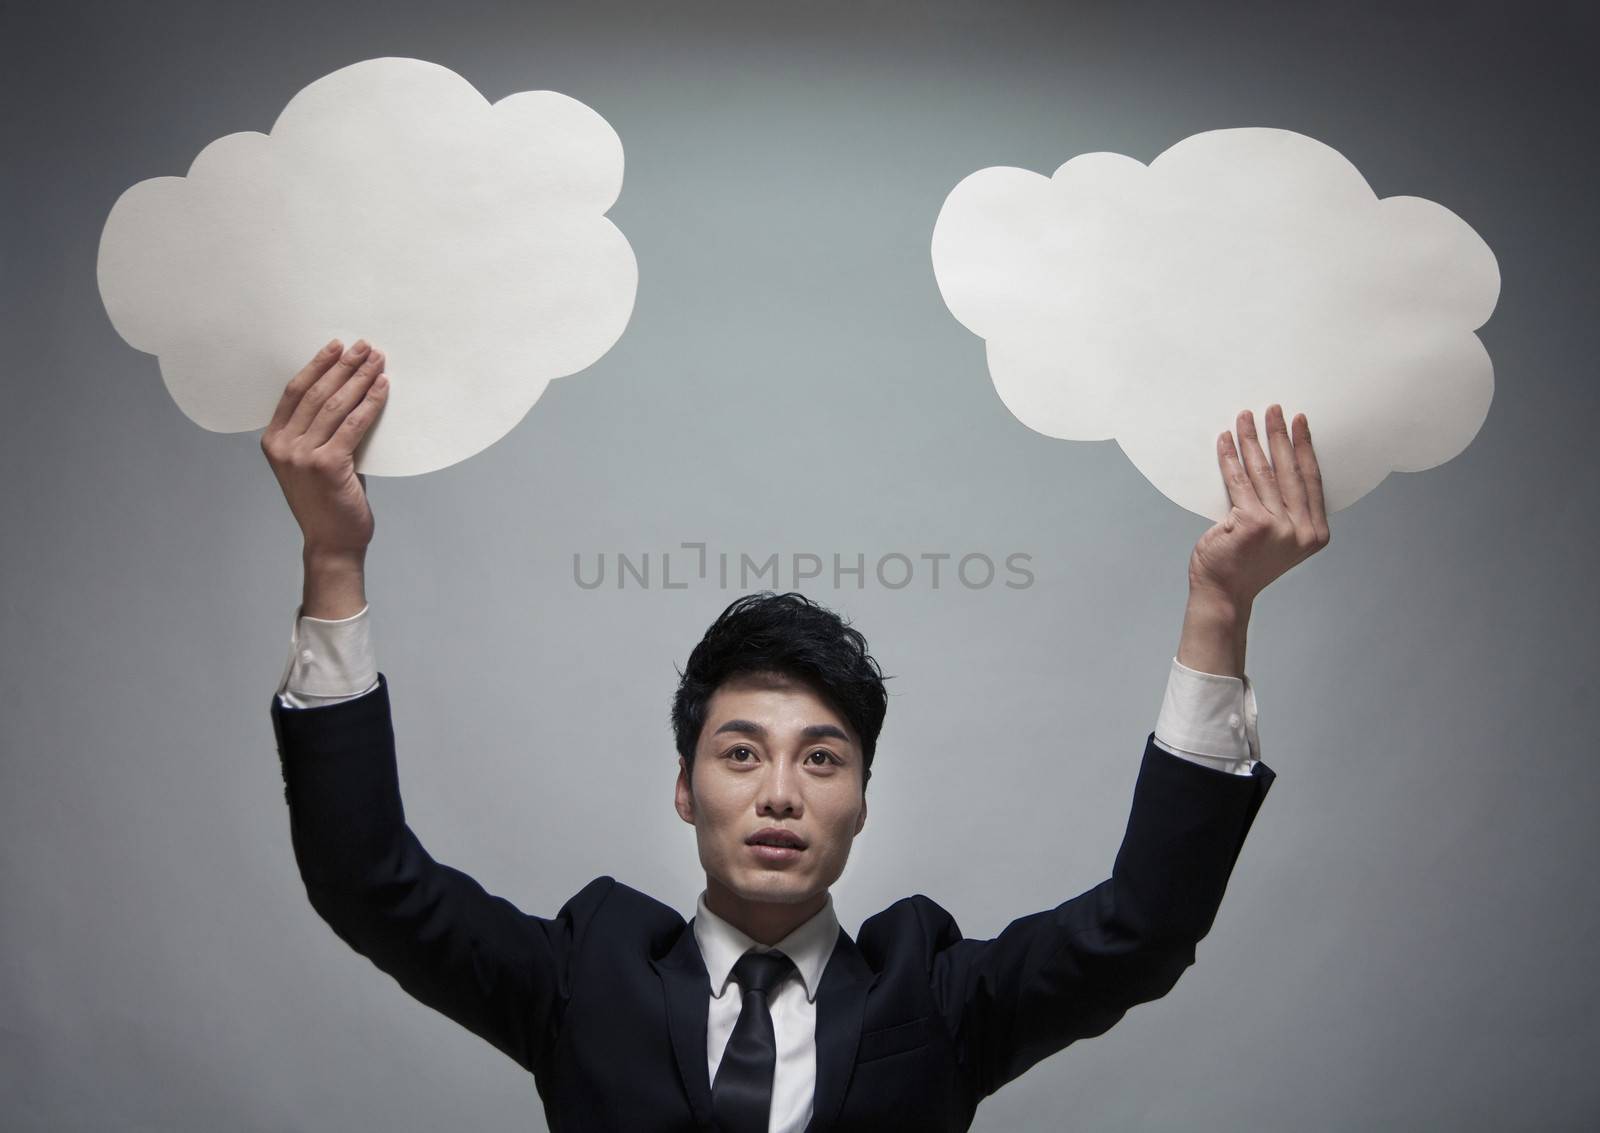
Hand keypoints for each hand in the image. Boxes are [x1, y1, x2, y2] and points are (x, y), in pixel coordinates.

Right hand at [260, 338, 389, 561]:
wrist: (332, 542)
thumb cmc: (327, 501)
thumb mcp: (313, 461)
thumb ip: (320, 432)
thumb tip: (349, 394)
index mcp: (273, 440)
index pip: (295, 392)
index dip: (317, 365)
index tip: (336, 347)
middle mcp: (283, 446)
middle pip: (317, 393)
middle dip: (343, 366)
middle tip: (364, 346)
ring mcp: (303, 456)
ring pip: (336, 405)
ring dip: (360, 378)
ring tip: (377, 360)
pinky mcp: (327, 465)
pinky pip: (354, 425)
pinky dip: (370, 403)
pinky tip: (382, 388)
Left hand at [1188, 405, 1329, 611]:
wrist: (1224, 593)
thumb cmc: (1246, 564)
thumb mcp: (1280, 539)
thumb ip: (1287, 510)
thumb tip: (1277, 465)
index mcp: (1315, 532)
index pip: (1312, 479)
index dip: (1305, 447)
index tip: (1300, 422)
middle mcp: (1301, 530)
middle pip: (1290, 470)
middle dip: (1279, 435)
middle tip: (1273, 409)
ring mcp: (1278, 527)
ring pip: (1263, 472)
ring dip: (1252, 440)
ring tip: (1245, 417)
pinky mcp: (1252, 524)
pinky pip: (1238, 481)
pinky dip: (1229, 458)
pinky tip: (1226, 440)